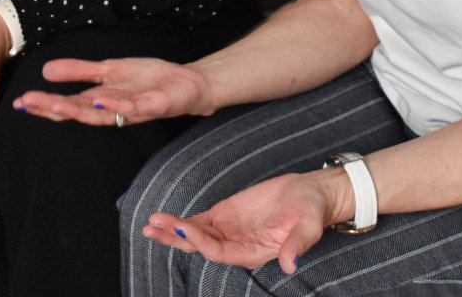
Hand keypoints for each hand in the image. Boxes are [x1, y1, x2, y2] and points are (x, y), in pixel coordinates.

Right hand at [11, 57, 211, 126]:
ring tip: (53, 104)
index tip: (20, 103)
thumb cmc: (152, 80)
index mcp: (101, 101)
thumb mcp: (110, 70)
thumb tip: (46, 71)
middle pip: (78, 112)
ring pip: (101, 114)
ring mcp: (133, 110)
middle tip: (26, 104)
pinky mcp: (154, 106)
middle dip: (52, 109)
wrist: (191, 83)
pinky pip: (132, 108)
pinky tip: (98, 100)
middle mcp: (114, 110)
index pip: (69, 105)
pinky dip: (115, 106)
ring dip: (76, 110)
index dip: (44, 105)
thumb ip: (80, 71)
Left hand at [144, 171, 334, 274]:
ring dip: (173, 231)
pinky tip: (164, 220)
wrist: (310, 196)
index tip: (183, 229)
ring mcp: (229, 231)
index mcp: (252, 253)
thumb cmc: (311, 212)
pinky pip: (199, 222)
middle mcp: (236, 246)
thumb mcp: (309, 227)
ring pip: (195, 236)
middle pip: (199, 247)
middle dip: (176, 238)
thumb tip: (289, 265)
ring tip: (151, 224)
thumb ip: (297, 245)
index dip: (199, 242)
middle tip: (154, 227)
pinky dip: (182, 221)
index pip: (218, 252)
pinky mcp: (226, 216)